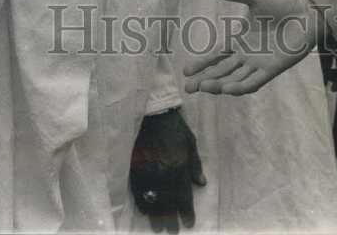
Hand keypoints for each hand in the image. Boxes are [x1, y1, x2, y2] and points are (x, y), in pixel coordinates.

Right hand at [129, 109, 205, 231]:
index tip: (189, 223)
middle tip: (173, 231)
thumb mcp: (190, 142)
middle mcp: (164, 173)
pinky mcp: (135, 170)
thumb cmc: (174, 127)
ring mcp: (148, 173)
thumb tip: (201, 184)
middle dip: (172, 220)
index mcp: (180, 165)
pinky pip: (139, 194)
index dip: (187, 212)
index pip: (184, 196)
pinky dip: (143, 205)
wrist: (151, 114)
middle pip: (168, 204)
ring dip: (156, 217)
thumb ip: (195, 164)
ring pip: (153, 202)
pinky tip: (146, 212)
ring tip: (159, 227)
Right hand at [182, 0, 323, 95]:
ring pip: (234, 79)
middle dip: (205, 80)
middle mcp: (247, 54)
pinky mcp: (272, 68)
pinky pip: (253, 82)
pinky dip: (240, 86)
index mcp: (241, 39)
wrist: (306, 9)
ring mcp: (259, 63)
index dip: (202, 63)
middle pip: (222, 71)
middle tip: (188, 88)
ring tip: (204, 87)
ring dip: (219, 84)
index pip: (217, 55)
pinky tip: (227, 88)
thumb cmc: (281, 0)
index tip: (185, 70)